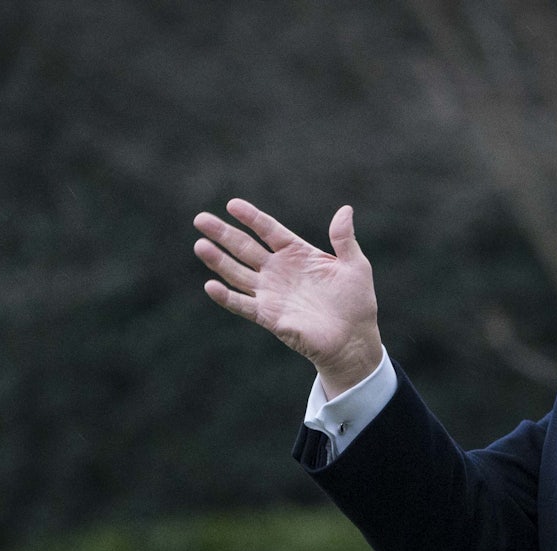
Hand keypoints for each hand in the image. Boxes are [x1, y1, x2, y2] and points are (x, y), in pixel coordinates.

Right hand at [193, 199, 382, 398]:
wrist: (353, 340)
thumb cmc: (356, 302)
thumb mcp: (355, 265)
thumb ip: (344, 238)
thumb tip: (345, 209)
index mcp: (297, 253)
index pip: (268, 230)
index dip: (251, 217)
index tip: (232, 204)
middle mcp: (279, 271)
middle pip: (245, 248)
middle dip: (223, 234)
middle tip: (200, 219)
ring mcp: (271, 293)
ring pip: (238, 273)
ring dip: (218, 260)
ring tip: (200, 245)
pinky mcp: (269, 316)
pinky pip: (243, 305)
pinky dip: (226, 297)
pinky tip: (210, 286)